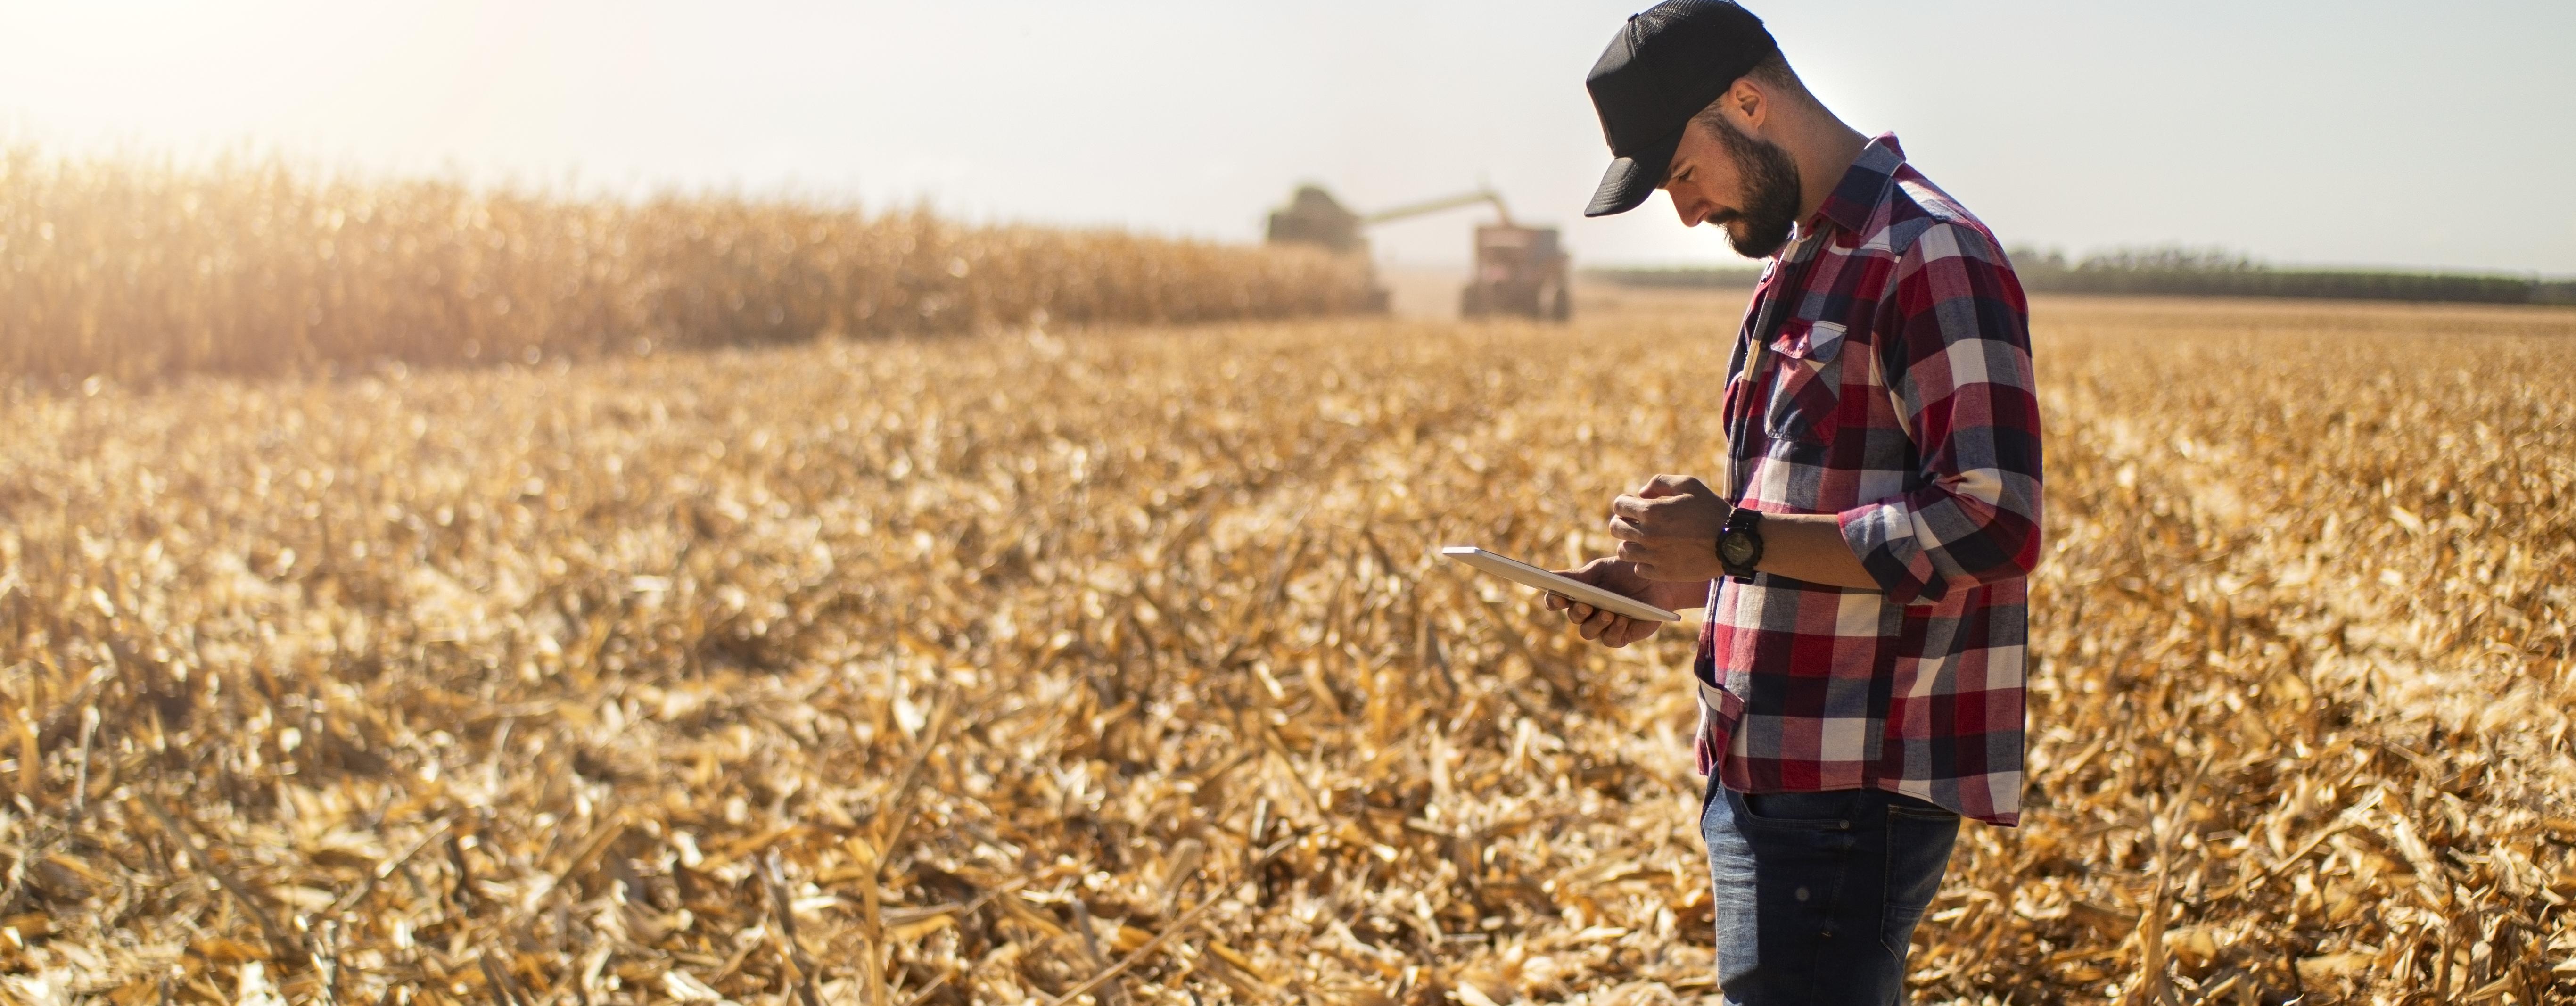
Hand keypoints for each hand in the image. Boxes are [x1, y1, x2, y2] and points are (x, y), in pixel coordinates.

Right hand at [1542, 557, 1701, 648]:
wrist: (1658, 581)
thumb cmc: (1627, 573)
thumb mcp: (1601, 569)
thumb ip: (1577, 576)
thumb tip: (1551, 577)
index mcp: (1578, 595)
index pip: (1557, 601)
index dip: (1553, 599)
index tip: (1555, 595)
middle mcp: (1587, 613)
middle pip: (1573, 617)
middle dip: (1577, 611)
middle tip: (1585, 604)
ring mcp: (1602, 626)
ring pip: (1588, 632)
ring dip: (1596, 623)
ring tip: (1608, 613)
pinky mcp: (1620, 636)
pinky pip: (1610, 639)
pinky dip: (1614, 630)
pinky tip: (1622, 619)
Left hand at [1609, 474, 1728, 581]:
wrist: (1733, 542)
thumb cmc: (1712, 510)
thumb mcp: (1688, 484)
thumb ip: (1660, 482)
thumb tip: (1641, 493)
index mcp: (1652, 511)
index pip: (1619, 506)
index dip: (1625, 503)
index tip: (1634, 506)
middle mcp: (1648, 535)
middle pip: (1615, 529)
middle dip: (1623, 522)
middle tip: (1636, 522)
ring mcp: (1654, 556)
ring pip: (1623, 551)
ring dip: (1631, 543)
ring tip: (1645, 540)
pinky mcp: (1663, 573)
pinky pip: (1638, 568)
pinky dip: (1643, 562)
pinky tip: (1655, 555)